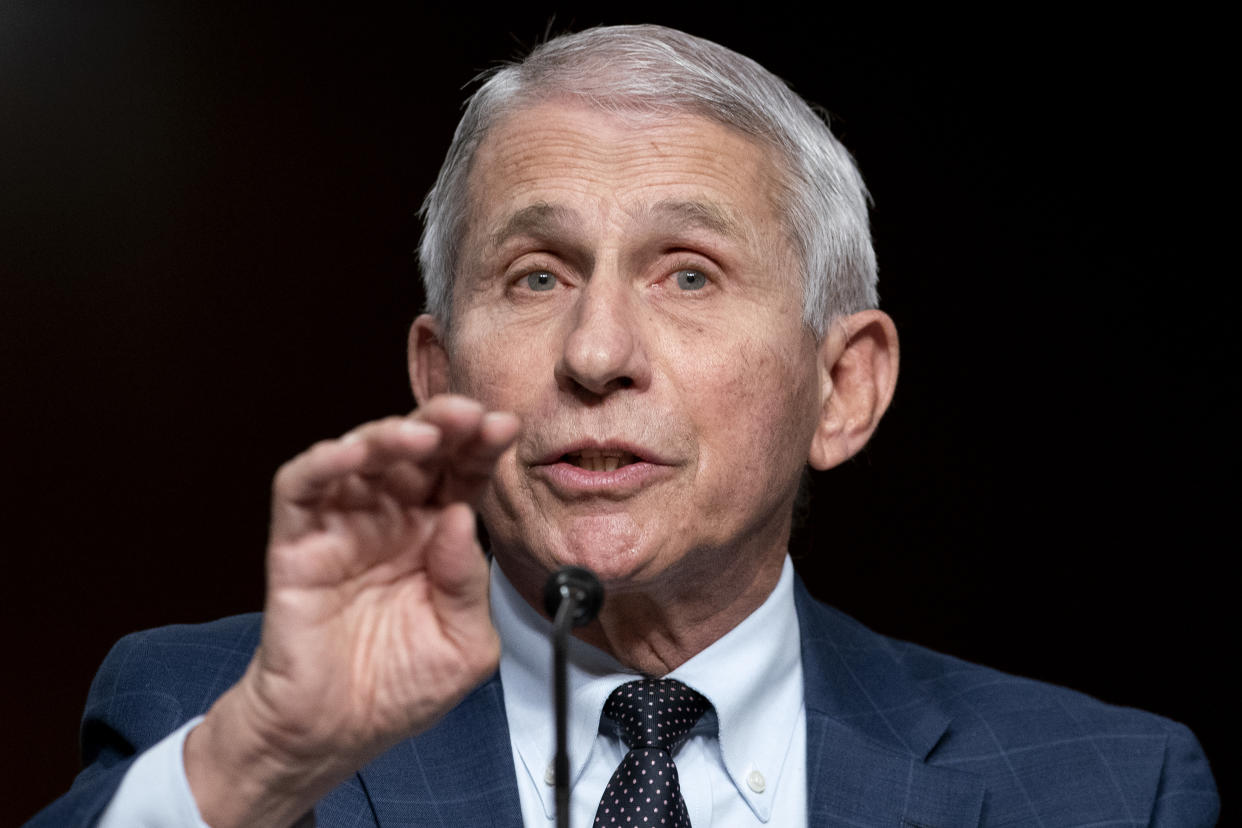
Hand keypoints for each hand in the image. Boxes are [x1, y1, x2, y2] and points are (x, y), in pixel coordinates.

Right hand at [185, 395, 518, 826]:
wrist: (335, 736)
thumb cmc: (398, 689)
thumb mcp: (464, 644)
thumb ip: (469, 582)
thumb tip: (459, 518)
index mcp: (435, 537)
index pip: (461, 476)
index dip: (482, 448)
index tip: (505, 428)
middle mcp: (390, 521)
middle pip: (416, 452)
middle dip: (444, 424)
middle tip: (468, 414)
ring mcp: (343, 527)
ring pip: (361, 456)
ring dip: (389, 434)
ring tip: (423, 434)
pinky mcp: (298, 543)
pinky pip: (301, 488)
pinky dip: (323, 462)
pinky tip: (352, 453)